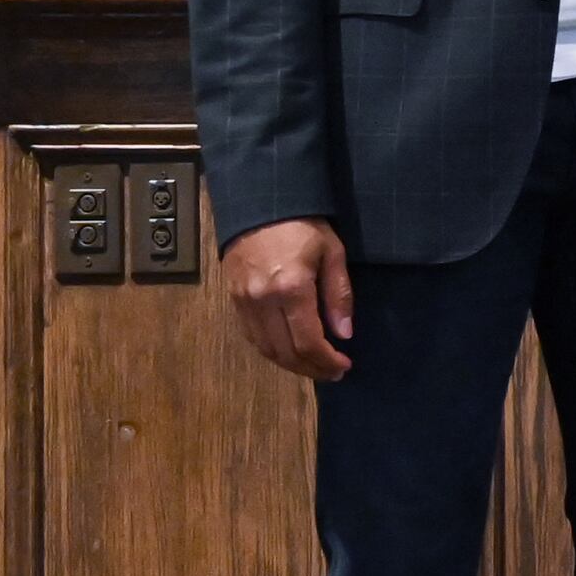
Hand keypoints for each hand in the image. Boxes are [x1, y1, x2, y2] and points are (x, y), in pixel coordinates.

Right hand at [224, 217, 355, 380]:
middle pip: (285, 352)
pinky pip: (251, 336)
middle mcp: (262, 301)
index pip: (308, 342)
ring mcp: (243, 302)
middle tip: (331, 372)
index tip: (344, 365)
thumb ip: (339, 295)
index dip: (326, 360)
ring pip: (265, 348)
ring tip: (313, 366)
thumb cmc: (304, 225)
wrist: (260, 203)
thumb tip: (344, 334)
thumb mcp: (332, 253)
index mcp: (291, 289)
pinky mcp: (232, 299)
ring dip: (290, 364)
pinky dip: (271, 350)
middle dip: (311, 368)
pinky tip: (288, 351)